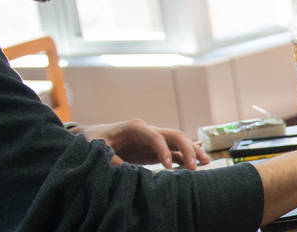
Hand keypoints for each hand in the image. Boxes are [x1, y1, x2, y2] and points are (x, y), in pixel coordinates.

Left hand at [78, 119, 210, 169]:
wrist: (90, 137)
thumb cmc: (91, 139)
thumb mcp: (95, 146)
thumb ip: (109, 157)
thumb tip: (124, 169)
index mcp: (134, 127)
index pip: (156, 136)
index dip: (163, 150)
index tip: (167, 167)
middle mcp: (148, 131)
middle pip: (174, 135)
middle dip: (188, 149)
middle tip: (195, 167)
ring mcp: (153, 140)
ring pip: (178, 143)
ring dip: (192, 152)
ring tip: (206, 163)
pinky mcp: (153, 150)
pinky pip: (174, 152)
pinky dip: (185, 158)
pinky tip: (195, 165)